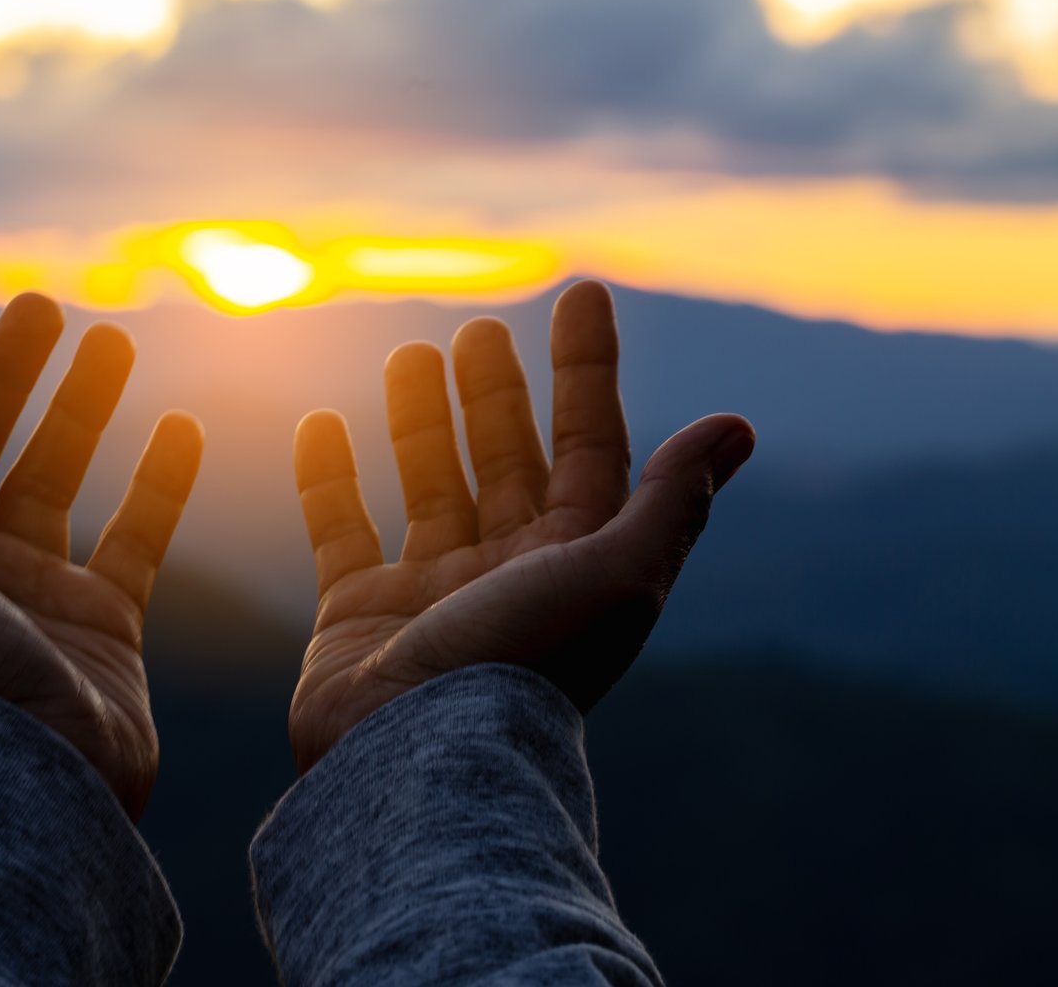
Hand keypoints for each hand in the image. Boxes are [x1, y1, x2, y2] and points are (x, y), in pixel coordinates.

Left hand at [0, 267, 202, 817]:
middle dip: (9, 369)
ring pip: (58, 473)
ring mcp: (33, 588)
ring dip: (82, 407)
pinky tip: (182, 427)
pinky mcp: (101, 619)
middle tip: (44, 304)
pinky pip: (136, 536)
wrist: (33, 786)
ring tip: (112, 338)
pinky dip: (160, 484)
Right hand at [288, 281, 753, 772]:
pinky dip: (328, 477)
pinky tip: (320, 421)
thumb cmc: (524, 667)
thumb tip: (737, 426)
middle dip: (498, 393)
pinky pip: (341, 531)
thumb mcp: (615, 578)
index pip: (590, 446)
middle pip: (506, 461)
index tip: (582, 292)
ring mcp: (432, 594)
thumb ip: (668, 502)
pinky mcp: (357, 615)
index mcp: (577, 562)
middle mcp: (508, 574)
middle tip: (480, 329)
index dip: (590, 370)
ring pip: (428, 485)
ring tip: (410, 352)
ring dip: (421, 421)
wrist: (419, 765)